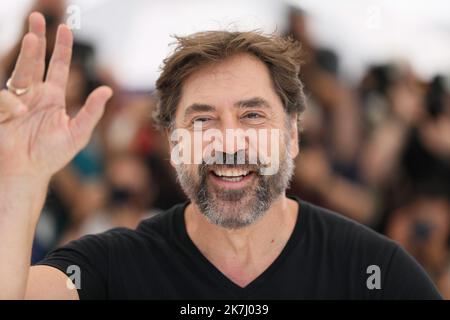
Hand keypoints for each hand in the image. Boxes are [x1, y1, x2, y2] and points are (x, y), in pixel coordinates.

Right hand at [0, 12, 111, 178]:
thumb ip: (91, 112)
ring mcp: (16, 100)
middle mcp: (34, 94)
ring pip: (20, 70)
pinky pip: (4, 99)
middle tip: (37, 16)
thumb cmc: (52, 156)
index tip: (65, 29)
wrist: (27, 173)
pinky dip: (10, 103)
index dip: (61, 48)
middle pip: (35, 60)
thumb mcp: (78, 134)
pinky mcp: (1, 111)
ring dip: (26, 53)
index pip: (58, 67)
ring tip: (33, 37)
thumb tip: (107, 90)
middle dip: (37, 38)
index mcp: (53, 98)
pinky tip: (17, 115)